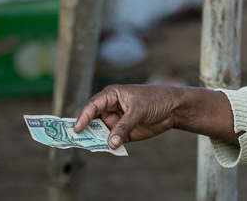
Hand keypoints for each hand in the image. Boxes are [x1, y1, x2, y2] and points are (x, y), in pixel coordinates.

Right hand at [75, 84, 237, 148]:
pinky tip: (105, 150)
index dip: (83, 116)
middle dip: (83, 130)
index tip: (77, 128)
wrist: (174, 108)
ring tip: (87, 148)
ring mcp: (116, 122)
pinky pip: (111, 141)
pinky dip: (107, 146)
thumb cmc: (155, 99)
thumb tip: (110, 143)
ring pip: (99, 133)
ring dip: (94, 140)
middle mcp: (110, 109)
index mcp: (111, 96)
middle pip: (91, 120)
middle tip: (73, 141)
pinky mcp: (123, 134)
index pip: (93, 106)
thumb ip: (124, 126)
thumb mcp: (139, 110)